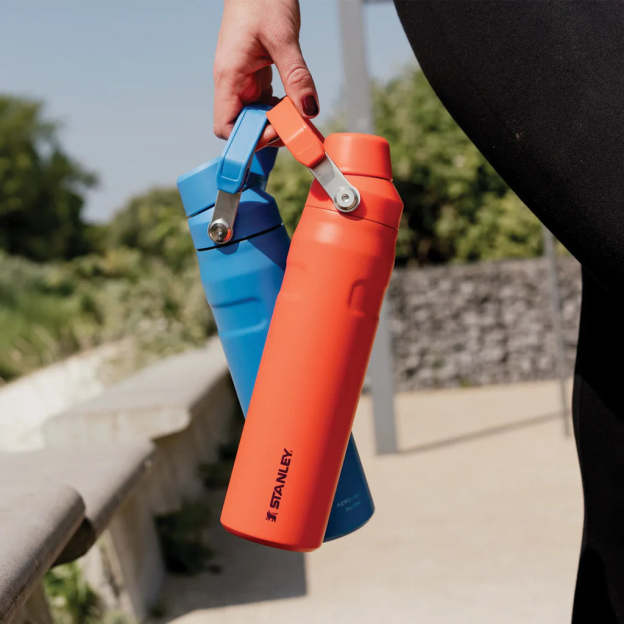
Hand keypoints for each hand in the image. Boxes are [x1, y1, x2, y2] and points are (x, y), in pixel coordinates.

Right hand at [213, 0, 318, 147]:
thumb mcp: (283, 39)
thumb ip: (297, 77)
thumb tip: (309, 110)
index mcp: (229, 77)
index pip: (226, 127)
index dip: (249, 138)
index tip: (276, 130)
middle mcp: (232, 83)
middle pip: (242, 127)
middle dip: (267, 132)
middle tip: (293, 125)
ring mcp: (243, 80)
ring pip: (255, 117)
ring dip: (276, 122)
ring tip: (296, 113)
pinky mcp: (254, 75)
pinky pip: (264, 104)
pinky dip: (279, 109)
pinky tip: (293, 102)